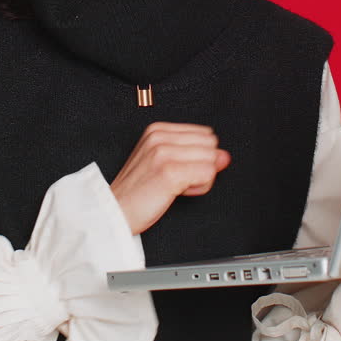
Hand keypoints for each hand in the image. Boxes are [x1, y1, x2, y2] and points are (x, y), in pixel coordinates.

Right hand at [109, 122, 231, 234]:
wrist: (115, 211)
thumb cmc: (137, 191)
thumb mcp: (163, 163)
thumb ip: (194, 155)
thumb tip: (224, 156)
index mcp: (157, 129)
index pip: (204, 134)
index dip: (197, 156)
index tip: (177, 169)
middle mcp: (160, 137)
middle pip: (211, 145)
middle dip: (200, 166)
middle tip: (176, 179)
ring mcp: (164, 153)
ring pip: (211, 160)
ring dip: (199, 179)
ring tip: (174, 186)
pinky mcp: (169, 171)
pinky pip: (207, 175)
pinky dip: (198, 188)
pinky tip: (177, 192)